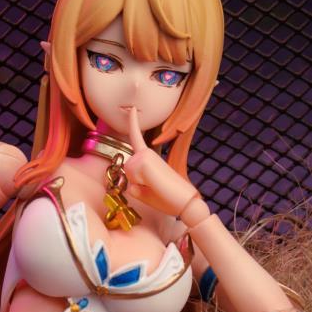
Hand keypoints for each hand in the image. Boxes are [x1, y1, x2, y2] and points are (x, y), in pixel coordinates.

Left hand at [123, 106, 204, 221]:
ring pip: (127, 174)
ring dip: (137, 185)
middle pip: (125, 170)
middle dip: (133, 183)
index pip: (137, 138)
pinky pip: (130, 178)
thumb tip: (129, 185)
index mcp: (149, 156)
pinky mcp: (144, 161)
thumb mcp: (146, 192)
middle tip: (153, 188)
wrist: (185, 202)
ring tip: (154, 186)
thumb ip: (135, 186)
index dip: (133, 123)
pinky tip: (153, 185)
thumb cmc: (167, 198)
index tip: (132, 109)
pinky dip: (139, 186)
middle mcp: (146, 152)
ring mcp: (144, 155)